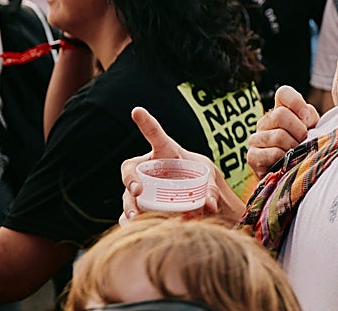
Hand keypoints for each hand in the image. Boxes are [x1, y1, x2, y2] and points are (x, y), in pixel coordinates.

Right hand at [120, 107, 243, 224]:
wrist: (191, 191)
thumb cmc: (197, 177)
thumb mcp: (207, 180)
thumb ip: (210, 190)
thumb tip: (210, 204)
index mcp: (165, 151)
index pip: (155, 134)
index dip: (146, 122)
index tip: (137, 110)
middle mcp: (147, 168)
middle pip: (131, 170)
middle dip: (131, 180)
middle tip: (138, 190)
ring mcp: (140, 188)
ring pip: (127, 195)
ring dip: (128, 206)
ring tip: (135, 217)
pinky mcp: (138, 206)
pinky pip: (128, 214)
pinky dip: (128, 221)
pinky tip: (132, 227)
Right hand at [245, 86, 319, 178]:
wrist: (295, 176)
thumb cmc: (305, 148)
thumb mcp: (313, 129)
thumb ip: (310, 116)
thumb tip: (305, 115)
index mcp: (280, 110)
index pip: (283, 93)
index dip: (296, 102)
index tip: (307, 118)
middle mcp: (265, 121)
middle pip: (280, 114)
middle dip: (299, 131)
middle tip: (303, 142)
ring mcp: (256, 138)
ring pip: (278, 136)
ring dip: (294, 148)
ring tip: (296, 154)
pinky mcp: (252, 156)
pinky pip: (273, 153)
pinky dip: (285, 159)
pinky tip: (286, 163)